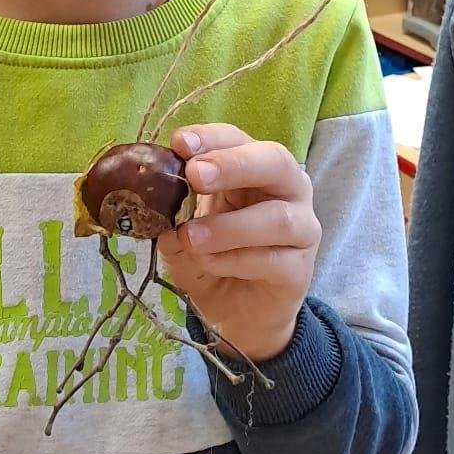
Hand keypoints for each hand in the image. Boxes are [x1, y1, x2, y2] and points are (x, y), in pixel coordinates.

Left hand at [157, 126, 320, 364]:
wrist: (236, 315)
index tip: (179, 143)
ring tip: (191, 237)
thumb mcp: (183, 233)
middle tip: (196, 175)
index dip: (211, 137)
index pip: (237, 140)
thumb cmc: (212, 259)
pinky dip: (235, 259)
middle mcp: (285, 190)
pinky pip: (273, 259)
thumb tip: (152, 202)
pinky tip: (209, 263)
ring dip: (229, 226)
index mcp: (253, 170)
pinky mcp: (300, 269)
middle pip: (275, 162)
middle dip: (233, 165)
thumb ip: (173, 215)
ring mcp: (301, 228)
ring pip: (277, 217)